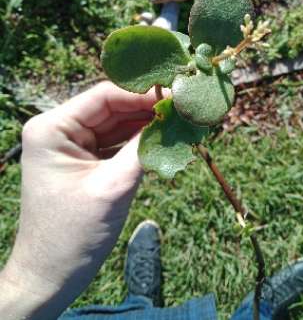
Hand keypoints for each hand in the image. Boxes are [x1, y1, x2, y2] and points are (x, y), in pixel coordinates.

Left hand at [0, 81, 157, 319]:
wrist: (53, 274)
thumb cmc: (75, 233)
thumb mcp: (114, 185)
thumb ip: (143, 148)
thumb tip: (173, 119)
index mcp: (54, 128)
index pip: (105, 97)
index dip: (143, 95)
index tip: (176, 97)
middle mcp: (61, 130)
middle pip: (113, 109)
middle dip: (148, 111)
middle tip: (183, 111)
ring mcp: (74, 145)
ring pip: (118, 125)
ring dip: (147, 126)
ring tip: (179, 124)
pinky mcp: (86, 160)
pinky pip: (117, 144)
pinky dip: (140, 143)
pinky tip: (163, 140)